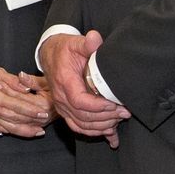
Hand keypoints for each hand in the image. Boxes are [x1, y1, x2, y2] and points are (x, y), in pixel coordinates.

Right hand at [0, 63, 51, 138]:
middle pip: (13, 120)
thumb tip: (27, 89)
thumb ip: (13, 81)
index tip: (44, 113)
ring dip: (22, 131)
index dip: (31, 110)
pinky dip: (10, 130)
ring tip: (36, 131)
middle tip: (44, 124)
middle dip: (30, 123)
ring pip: (6, 128)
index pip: (17, 105)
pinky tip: (20, 130)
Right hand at [39, 30, 130, 147]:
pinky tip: (110, 136)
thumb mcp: (75, 42)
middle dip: (105, 117)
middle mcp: (61, 97)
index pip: (79, 101)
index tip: (114, 104)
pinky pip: (78, 127)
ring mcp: (62, 106)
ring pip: (81, 125)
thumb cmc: (64, 50)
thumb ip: (87, 43)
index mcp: (64, 81)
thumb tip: (95, 38)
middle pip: (82, 116)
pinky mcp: (66, 111)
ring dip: (102, 127)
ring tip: (119, 120)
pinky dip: (95, 132)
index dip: (98, 106)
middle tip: (124, 112)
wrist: (50, 55)